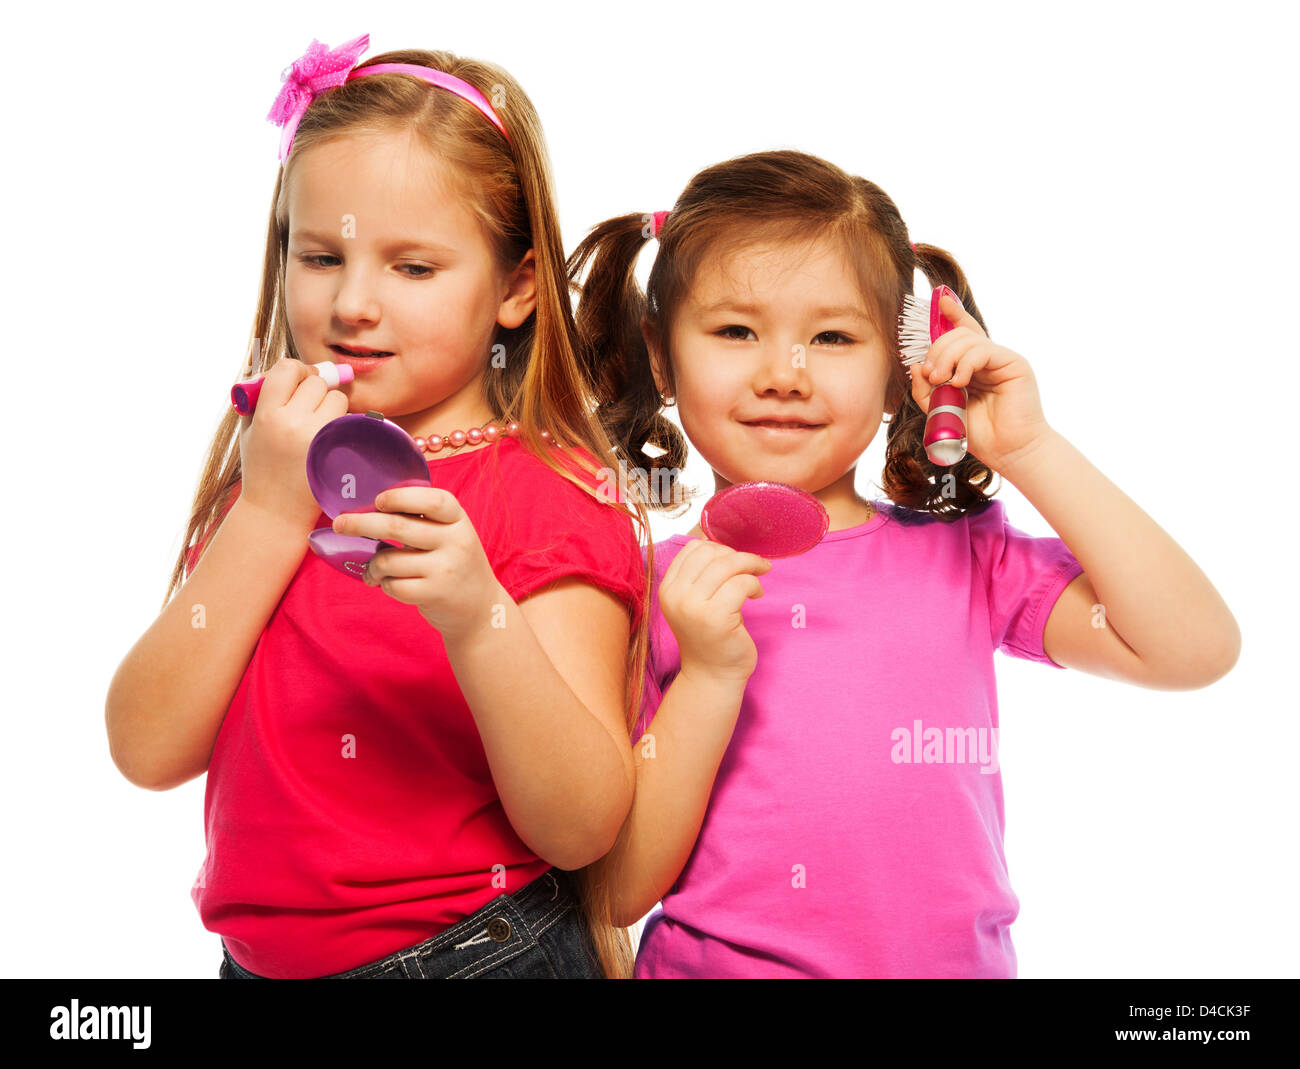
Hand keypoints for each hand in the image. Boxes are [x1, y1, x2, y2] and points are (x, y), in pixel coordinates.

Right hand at [237, 359, 349, 528]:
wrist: (276, 512)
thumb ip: (262, 396)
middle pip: (317, 383)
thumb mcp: (250, 430)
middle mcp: (293, 423)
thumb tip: (289, 368)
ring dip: (331, 406)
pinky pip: (348, 421)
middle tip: (308, 407)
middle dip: (315, 390)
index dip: (297, 371)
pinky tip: (329, 440)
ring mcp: (319, 438)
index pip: (288, 368)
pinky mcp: (338, 451)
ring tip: (317, 426)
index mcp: (267, 414)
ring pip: (338, 399)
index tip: (298, 382)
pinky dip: (341, 425)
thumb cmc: (262, 467)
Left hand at [331, 486, 503, 640]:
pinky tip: (388, 584)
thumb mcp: (451, 534)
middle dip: (361, 524)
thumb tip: (370, 509)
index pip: (432, 500)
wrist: (480, 609)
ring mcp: (446, 569)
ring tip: (373, 571)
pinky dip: (384, 584)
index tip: (378, 500)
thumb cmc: (455, 564)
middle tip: (340, 524)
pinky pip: (394, 585)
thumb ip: (423, 520)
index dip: (401, 497)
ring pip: (389, 560)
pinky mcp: (435, 593)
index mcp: (458, 520)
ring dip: (373, 566)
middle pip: (398, 526)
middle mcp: (455, 541)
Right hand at [658, 538, 771, 683]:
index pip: (693, 549)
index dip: (720, 549)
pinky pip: (741, 583)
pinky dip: (754, 584)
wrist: (711, 676)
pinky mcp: (715, 617)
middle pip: (711, 553)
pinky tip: (757, 595)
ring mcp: (693, 607)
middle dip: (738, 556)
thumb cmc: (709, 636)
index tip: (735, 562)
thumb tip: (722, 545)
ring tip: (759, 578)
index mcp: (668, 588)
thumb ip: (701, 575)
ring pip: (727, 564)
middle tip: (754, 568)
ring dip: (751, 566)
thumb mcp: (695, 602)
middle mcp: (675, 595)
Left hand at [909, 294, 1053, 472]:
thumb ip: (925, 389)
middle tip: (931, 377)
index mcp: (971, 367)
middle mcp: (986, 359)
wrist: (1008, 451)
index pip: (961, 333)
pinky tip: (959, 382)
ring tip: (942, 382)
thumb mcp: (940, 410)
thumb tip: (915, 365)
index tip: (939, 301)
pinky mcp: (1013, 363)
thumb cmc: (978, 434)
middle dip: (936, 351)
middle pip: (956, 336)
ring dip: (946, 358)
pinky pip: (982, 350)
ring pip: (966, 339)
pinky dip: (965, 363)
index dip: (951, 315)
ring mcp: (1000, 359)